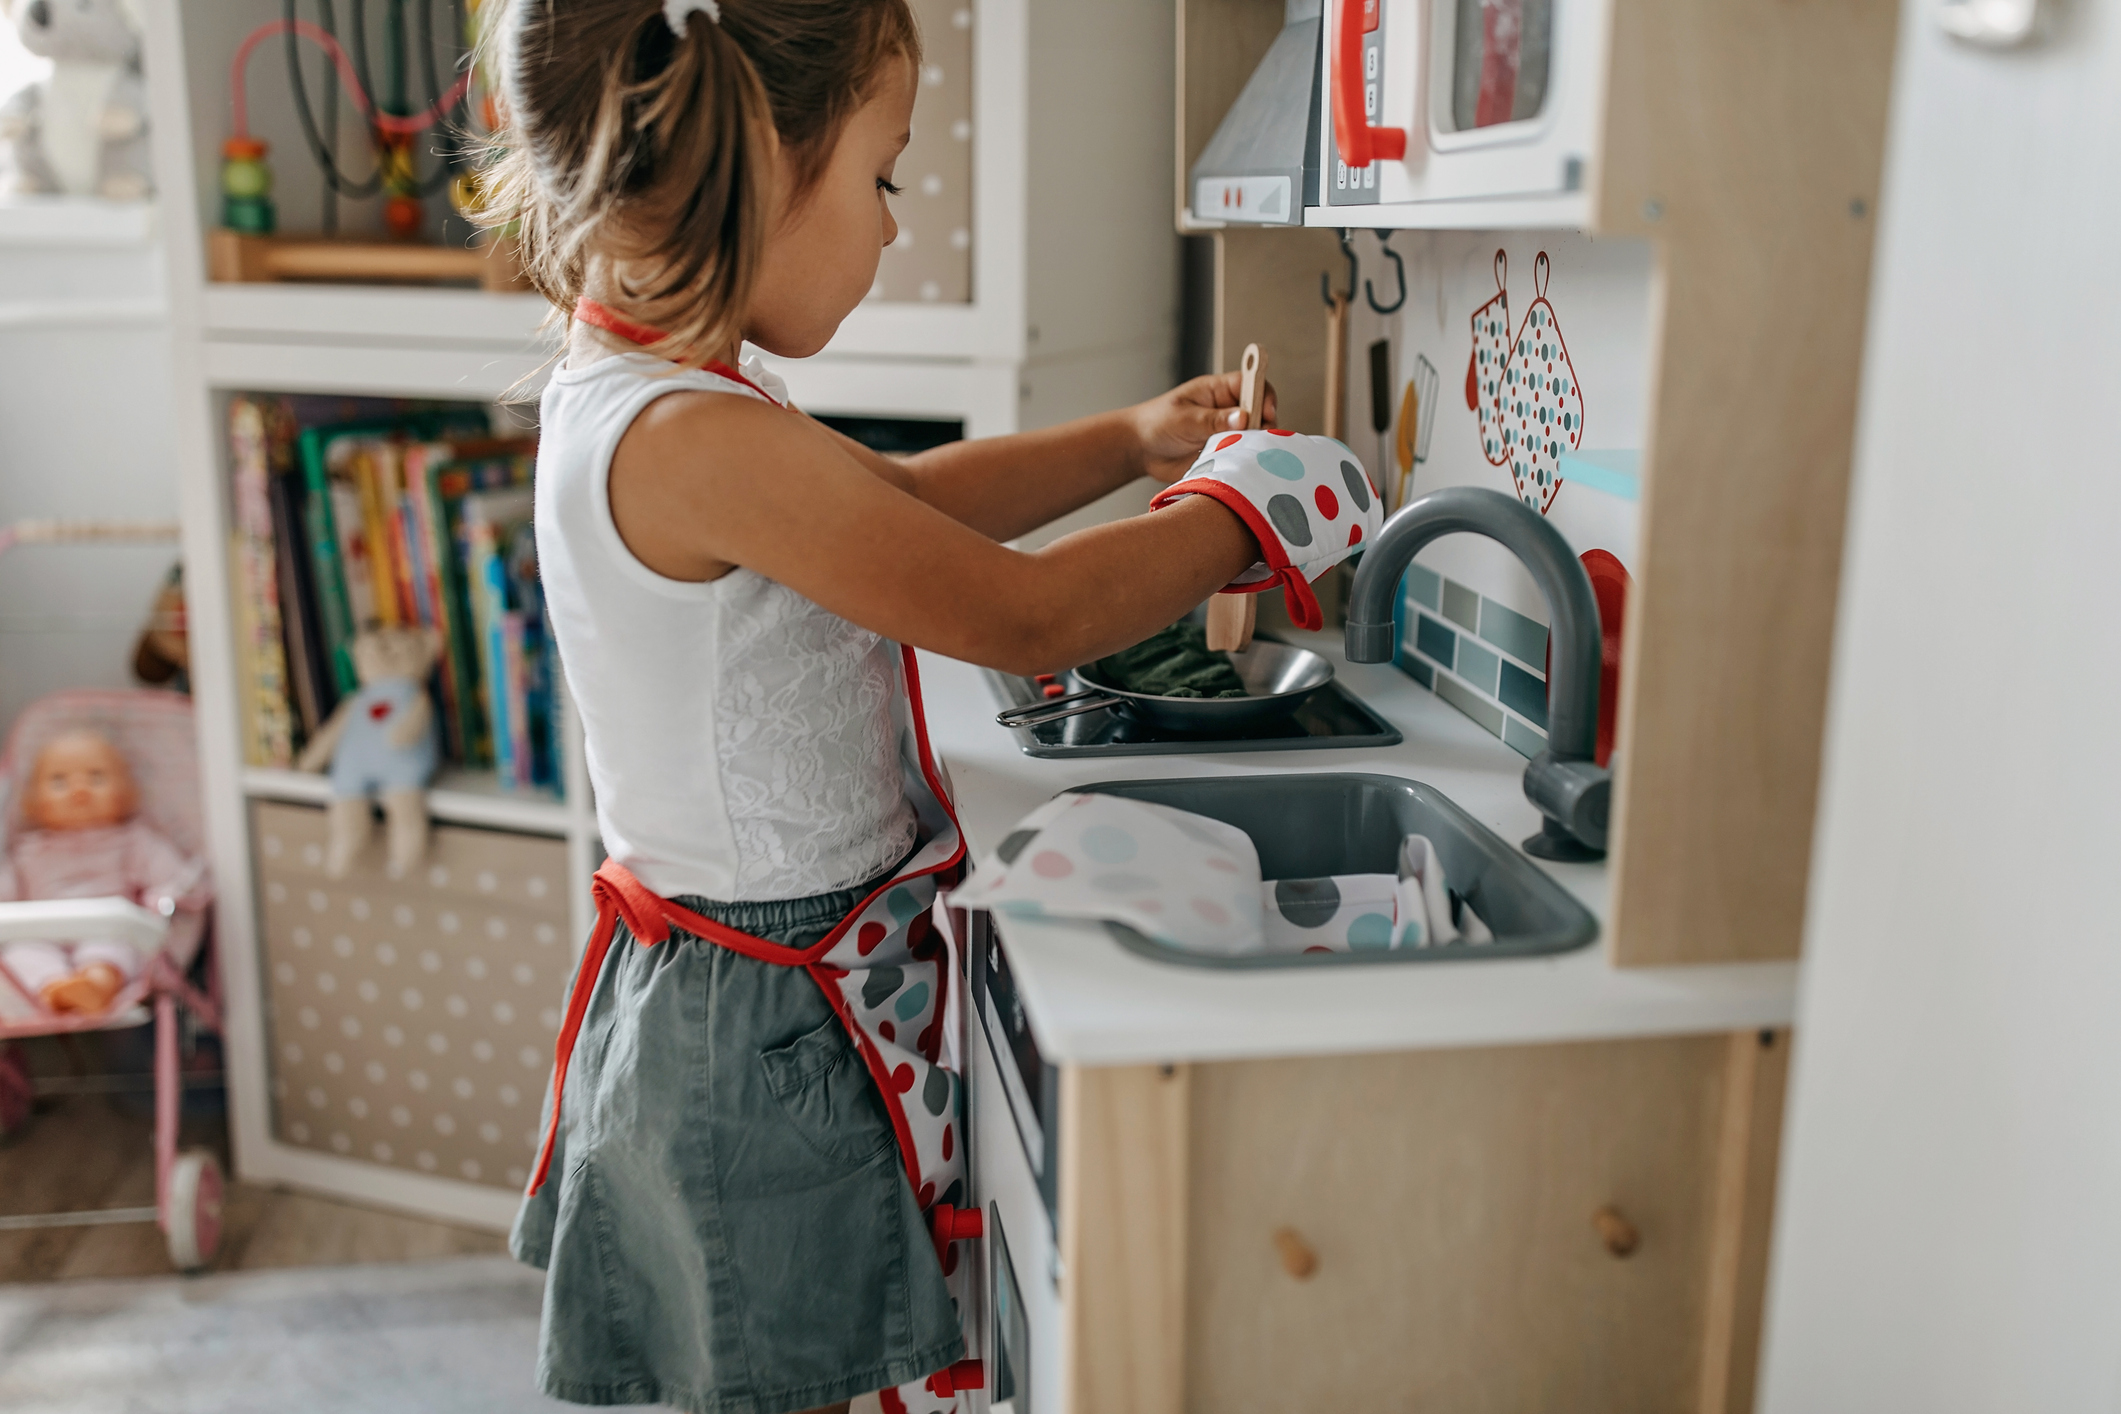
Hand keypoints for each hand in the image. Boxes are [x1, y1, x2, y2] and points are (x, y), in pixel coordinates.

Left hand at [1129, 371, 1279, 482]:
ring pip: (1255, 437)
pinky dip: (1244, 463)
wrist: (1141, 451)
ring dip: (1255, 447)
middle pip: (1260, 412)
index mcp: (1218, 390)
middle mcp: (1228, 410)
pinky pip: (1242, 458)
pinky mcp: (1225, 454)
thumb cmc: (1157, 423)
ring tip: (1244, 456)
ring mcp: (1228, 433)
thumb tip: (1246, 417)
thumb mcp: (1185, 418)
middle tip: (1257, 440)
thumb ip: (1214, 420)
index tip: (1267, 413)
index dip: (1263, 396)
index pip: (1251, 384)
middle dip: (1265, 426)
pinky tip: (1238, 469)